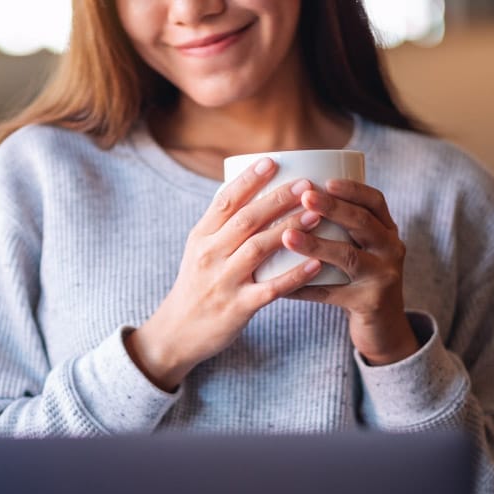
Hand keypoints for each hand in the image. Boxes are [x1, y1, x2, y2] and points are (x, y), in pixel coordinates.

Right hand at [126, 158, 321, 390]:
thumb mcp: (199, 251)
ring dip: (289, 230)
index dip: (249, 180)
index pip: (224, 201)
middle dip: (277, 200)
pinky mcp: (238, 307)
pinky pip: (271, 288)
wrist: (177, 332)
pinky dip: (295, 276)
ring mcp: (223, 282)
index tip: (272, 161)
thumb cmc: (197, 286)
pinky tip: (316, 264)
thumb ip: (222, 225)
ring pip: (259, 249)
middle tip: (306, 185)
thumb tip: (250, 190)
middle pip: (246, 220)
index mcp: (201, 237)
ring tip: (316, 215)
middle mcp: (210, 255)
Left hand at [281, 179, 418, 365]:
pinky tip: (280, 284)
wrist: (383, 328)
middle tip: (304, 197)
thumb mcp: (359, 248)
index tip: (326, 180)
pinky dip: (304, 287)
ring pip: (349, 257)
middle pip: (363, 223)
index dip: (352, 189)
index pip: (375, 202)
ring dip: (316, 245)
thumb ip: (338, 227)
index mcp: (386, 231)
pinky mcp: (369, 304)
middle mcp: (390, 250)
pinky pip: (331, 294)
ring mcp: (382, 278)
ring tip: (287, 236)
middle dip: (333, 208)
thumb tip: (287, 196)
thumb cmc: (358, 278)